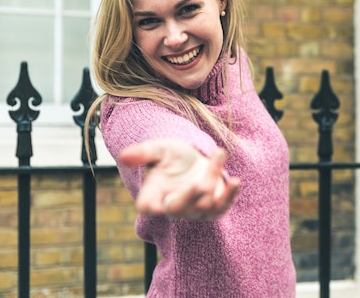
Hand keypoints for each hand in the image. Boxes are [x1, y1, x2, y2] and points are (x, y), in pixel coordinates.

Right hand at [118, 139, 240, 220]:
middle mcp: (172, 205)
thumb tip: (123, 155)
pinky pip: (222, 207)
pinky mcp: (213, 208)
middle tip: (199, 183)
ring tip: (218, 152)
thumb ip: (143, 153)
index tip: (154, 206)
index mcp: (153, 193)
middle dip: (189, 197)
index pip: (147, 206)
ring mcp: (194, 210)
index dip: (150, 206)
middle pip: (178, 208)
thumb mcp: (158, 149)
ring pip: (204, 202)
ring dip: (212, 176)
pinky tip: (236, 181)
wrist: (193, 160)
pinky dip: (230, 195)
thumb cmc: (171, 155)